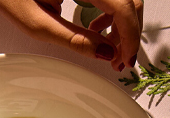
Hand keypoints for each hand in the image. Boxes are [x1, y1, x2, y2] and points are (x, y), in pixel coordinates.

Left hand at [0, 0, 142, 70]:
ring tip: (107, 46)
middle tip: (119, 59)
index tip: (126, 60)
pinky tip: (96, 26)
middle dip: (129, 33)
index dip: (131, 38)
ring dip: (122, 23)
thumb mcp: (38, 22)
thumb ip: (74, 39)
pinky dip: (112, 12)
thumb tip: (105, 54)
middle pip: (131, 2)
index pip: (125, 8)